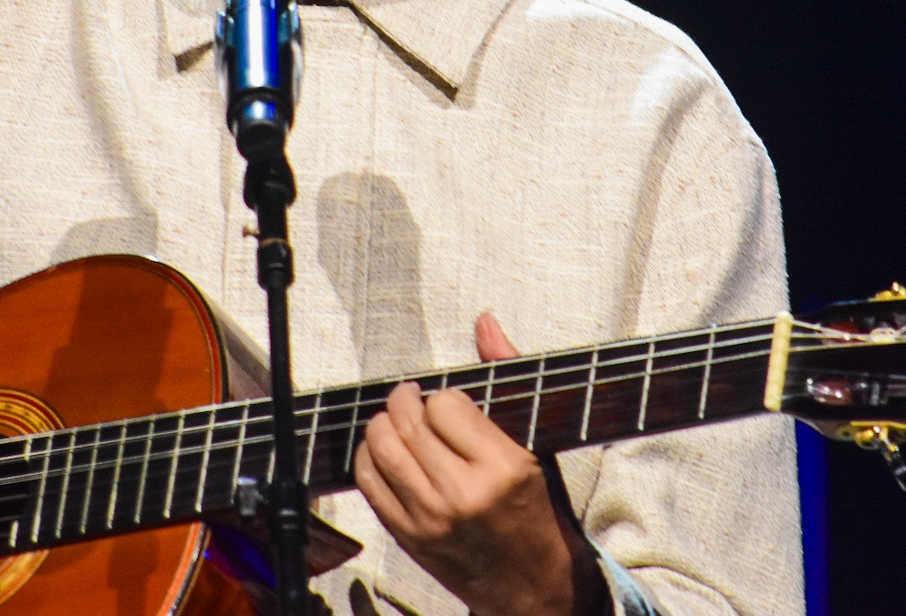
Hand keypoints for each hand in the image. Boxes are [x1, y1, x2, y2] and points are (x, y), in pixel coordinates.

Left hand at [353, 313, 605, 615]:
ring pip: (383, 448)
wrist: (530, 584)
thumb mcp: (533, 443)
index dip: (445, 397)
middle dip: (405, 401)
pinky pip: (370, 482)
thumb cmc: (535, 508)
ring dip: (383, 424)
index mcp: (503, 468)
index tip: (452, 406)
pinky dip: (369, 457)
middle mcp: (463, 494)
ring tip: (397, 421)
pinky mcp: (409, 536)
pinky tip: (386, 451)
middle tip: (412, 399)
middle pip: (408, 422)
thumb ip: (506, 375)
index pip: (446, 404)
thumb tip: (484, 320)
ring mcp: (431, 518)